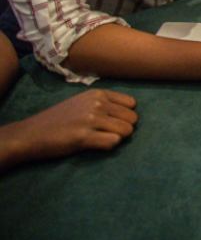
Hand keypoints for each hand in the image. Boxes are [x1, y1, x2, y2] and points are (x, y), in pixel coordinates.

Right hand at [1, 89, 136, 168]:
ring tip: (101, 139)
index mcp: (98, 94)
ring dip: (118, 138)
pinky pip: (113, 142)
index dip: (125, 116)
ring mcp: (90, 119)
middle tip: (107, 134)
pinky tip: (96, 145)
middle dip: (124, 129)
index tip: (114, 122)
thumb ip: (103, 104)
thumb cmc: (57, 119)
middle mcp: (97, 104)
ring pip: (126, 131)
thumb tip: (128, 112)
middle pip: (132, 119)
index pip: (132, 104)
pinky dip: (109, 146)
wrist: (30, 134)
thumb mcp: (82, 102)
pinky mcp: (83, 137)